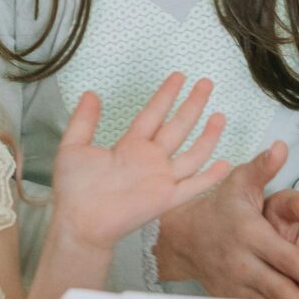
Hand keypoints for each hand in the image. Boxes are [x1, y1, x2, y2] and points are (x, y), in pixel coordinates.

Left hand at [47, 73, 232, 256]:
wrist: (79, 221)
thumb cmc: (74, 189)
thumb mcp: (73, 147)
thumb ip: (83, 121)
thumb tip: (90, 94)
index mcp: (130, 146)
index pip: (154, 114)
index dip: (166, 95)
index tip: (179, 77)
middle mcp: (150, 159)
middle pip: (178, 126)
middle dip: (192, 104)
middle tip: (206, 83)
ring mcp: (160, 178)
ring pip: (191, 154)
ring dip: (207, 136)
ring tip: (220, 116)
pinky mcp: (166, 198)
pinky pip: (193, 186)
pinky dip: (210, 177)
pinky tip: (225, 163)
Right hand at [153, 141, 298, 298]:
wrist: (183, 235)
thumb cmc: (221, 205)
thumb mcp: (240, 181)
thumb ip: (264, 168)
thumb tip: (281, 148)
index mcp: (249, 234)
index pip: (284, 258)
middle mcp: (242, 262)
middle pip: (279, 289)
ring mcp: (234, 284)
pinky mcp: (231, 298)